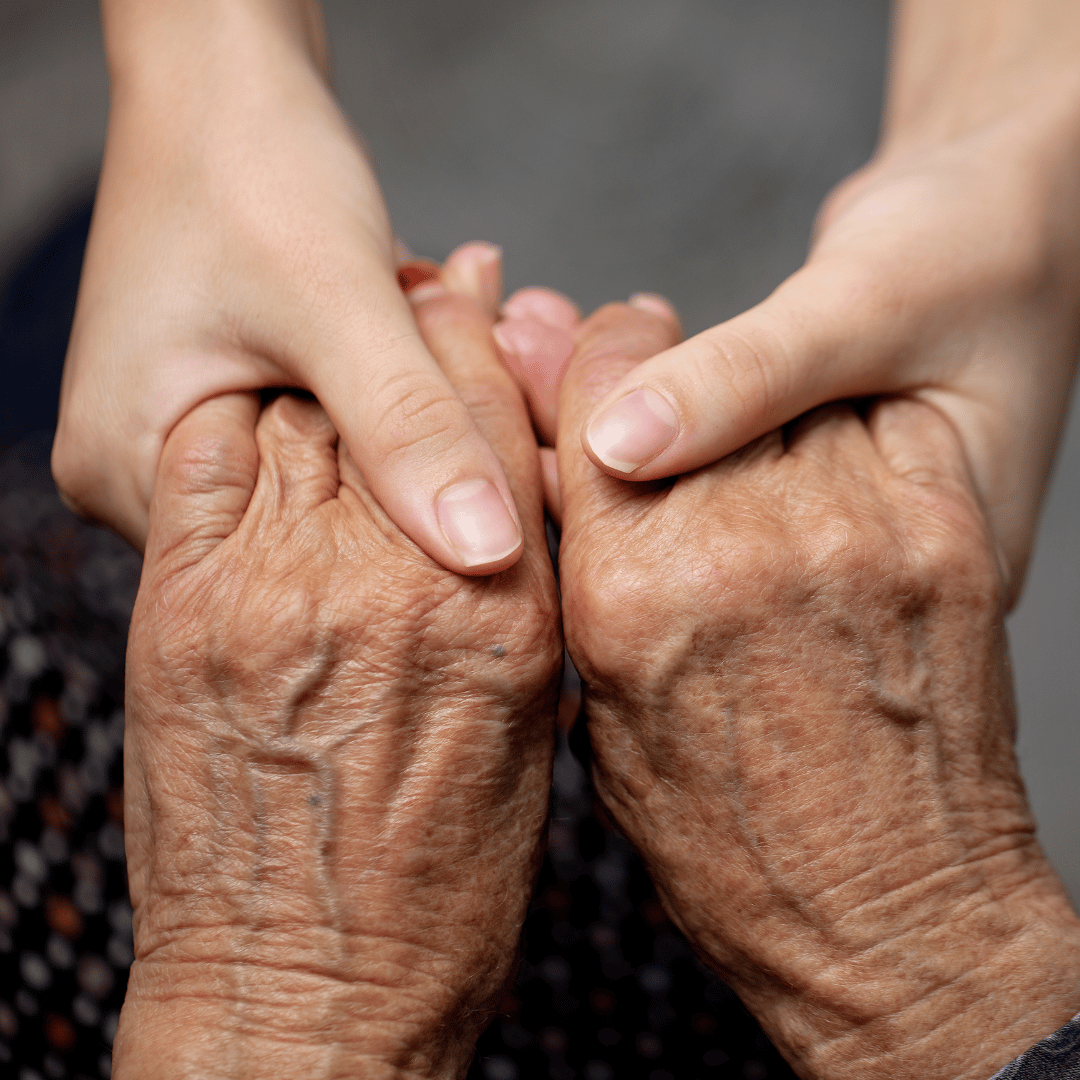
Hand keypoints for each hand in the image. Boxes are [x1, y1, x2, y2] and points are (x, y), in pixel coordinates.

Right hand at [53, 0, 521, 574]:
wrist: (223, 75)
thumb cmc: (250, 161)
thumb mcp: (338, 303)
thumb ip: (408, 429)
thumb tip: (487, 552)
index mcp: (129, 471)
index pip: (285, 561)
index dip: (399, 522)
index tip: (487, 466)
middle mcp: (143, 470)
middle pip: (309, 516)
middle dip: (407, 452)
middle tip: (493, 381)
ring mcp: (184, 431)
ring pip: (328, 465)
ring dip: (406, 410)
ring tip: (463, 336)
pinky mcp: (226, 394)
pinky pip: (324, 420)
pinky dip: (386, 384)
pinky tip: (428, 331)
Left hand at [115, 254, 560, 1077]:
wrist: (302, 1000)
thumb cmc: (434, 903)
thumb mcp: (526, 756)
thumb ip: (519, 623)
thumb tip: (511, 536)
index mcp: (503, 621)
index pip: (502, 434)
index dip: (496, 356)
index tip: (493, 309)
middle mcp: (399, 589)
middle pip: (410, 402)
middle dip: (425, 330)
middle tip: (436, 279)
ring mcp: (284, 593)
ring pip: (312, 417)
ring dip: (332, 361)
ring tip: (345, 327)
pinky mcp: (187, 612)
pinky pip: (213, 461)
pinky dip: (236, 418)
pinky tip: (260, 402)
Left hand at [552, 8, 1079, 599]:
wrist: (1006, 234)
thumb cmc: (978, 255)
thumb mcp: (876, 304)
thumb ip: (751, 376)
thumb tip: (615, 442)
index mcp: (902, 567)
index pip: (717, 555)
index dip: (601, 469)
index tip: (530, 364)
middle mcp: (835, 586)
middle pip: (666, 547)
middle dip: (567, 442)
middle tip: (511, 337)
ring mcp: (800, 555)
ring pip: (653, 513)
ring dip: (575, 421)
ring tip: (524, 330)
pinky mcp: (769, 512)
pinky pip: (668, 475)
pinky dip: (608, 412)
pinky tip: (558, 350)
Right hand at [555, 301, 1079, 1078]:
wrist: (895, 917)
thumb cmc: (737, 849)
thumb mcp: (608, 727)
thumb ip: (582, 588)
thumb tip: (557, 488)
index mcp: (633, 594)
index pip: (598, 406)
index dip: (591, 361)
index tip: (596, 349)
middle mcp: (741, 544)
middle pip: (682, 379)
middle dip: (657, 368)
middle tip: (653, 371)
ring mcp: (854, 530)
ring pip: (784, 391)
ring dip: (754, 401)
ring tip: (744, 443)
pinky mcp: (943, 533)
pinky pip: (874, 425)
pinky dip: (841, 427)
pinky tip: (822, 467)